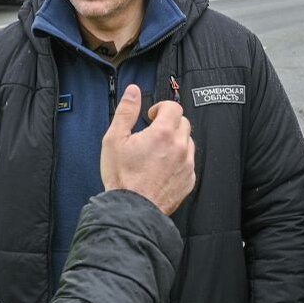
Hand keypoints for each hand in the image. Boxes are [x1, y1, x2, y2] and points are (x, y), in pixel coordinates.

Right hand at [101, 84, 194, 214]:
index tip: (152, 116)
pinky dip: (179, 160)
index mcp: (162, 133)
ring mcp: (187, 165)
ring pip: (188, 142)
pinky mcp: (189, 180)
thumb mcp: (114, 139)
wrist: (132, 210)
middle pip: (183, 123)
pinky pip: (189, 162)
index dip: (161, 107)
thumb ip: (126, 111)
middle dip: (168, 123)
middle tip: (153, 133)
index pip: (174, 107)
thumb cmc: (122, 178)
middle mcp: (180, 147)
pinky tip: (162, 167)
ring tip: (157, 152)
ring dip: (175, 141)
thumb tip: (133, 92)